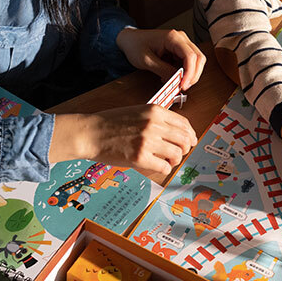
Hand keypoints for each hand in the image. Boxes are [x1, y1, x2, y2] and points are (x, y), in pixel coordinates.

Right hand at [50, 105, 197, 174]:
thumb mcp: (138, 112)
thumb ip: (157, 119)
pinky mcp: (140, 157)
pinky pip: (164, 167)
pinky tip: (158, 167)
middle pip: (184, 139)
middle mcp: (154, 125)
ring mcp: (147, 141)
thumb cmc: (111, 123)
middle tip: (179, 154)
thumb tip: (177, 133)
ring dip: (175, 160)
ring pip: (177, 154)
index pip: (184, 124)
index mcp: (155, 111)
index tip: (190, 142)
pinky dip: (165, 169)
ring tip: (167, 161)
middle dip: (185, 149)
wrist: (91, 133)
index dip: (190, 135)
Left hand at [116, 28, 205, 89]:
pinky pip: (189, 63)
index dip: (190, 73)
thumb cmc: (135, 46)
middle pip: (198, 58)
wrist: (130, 40)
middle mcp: (181, 38)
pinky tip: (173, 77)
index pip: (190, 56)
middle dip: (193, 75)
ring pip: (196, 61)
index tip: (183, 86)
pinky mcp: (180, 50)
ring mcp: (182, 43)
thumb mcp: (146, 60)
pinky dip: (184, 73)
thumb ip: (163, 70)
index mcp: (173, 37)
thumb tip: (177, 81)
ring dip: (190, 75)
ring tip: (177, 83)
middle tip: (183, 87)